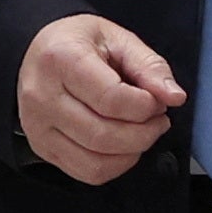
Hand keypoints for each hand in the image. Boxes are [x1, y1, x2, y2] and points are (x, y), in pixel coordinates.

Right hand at [17, 14, 184, 182]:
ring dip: (132, 153)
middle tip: (157, 118)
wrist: (39, 51)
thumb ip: (150, 67)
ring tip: (142, 131)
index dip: (146, 107)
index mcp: (61, 59)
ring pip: (96, 162)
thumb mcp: (118, 40)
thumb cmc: (78, 43)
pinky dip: (116, 166)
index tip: (157, 101)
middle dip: (144, 133)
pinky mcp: (42, 147)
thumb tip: (174, 96)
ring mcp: (37, 126)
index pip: (112, 100)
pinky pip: (87, 173)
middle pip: (104, 136)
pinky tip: (124, 147)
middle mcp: (41, 96)